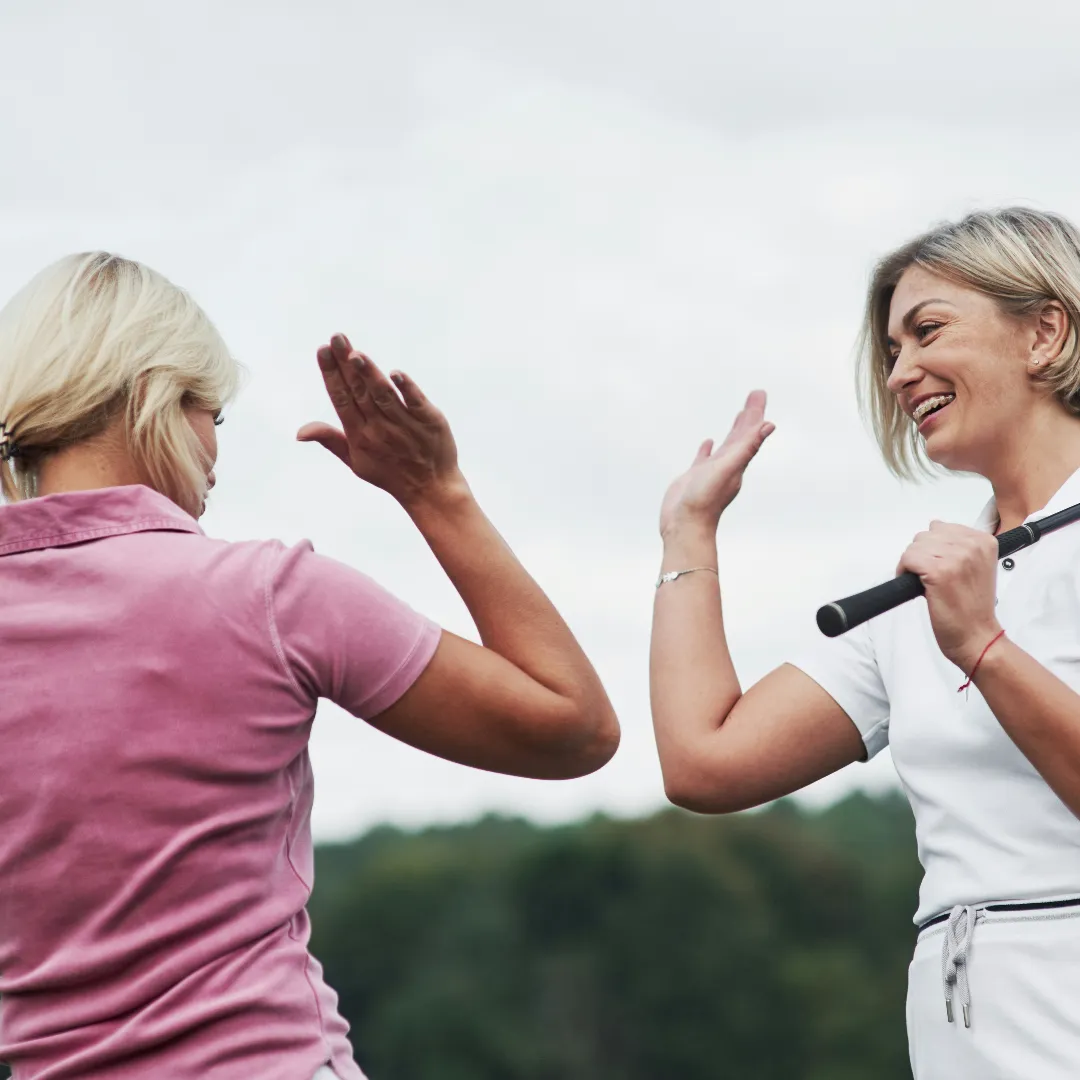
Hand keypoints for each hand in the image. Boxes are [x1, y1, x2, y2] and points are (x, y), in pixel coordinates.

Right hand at [297, 333, 464, 509]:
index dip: (331, 375)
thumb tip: (299, 432)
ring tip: (356, 353)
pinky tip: (394, 374)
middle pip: (359, 391)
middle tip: (337, 338)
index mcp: (359, 436)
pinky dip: (405, 388)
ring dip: (370, 374)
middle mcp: (380, 429)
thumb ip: (329, 440)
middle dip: (346, 364)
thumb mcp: (355, 462)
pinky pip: (415, 402)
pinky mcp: (430, 421)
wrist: (431, 489)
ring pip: (383, 395)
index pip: (341, 399)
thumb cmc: (390, 473)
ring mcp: (406, 425)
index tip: (322, 350)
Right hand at [659, 390, 774, 538]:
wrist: (684, 526)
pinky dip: (708, 448)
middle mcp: (727, 465)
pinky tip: (708, 442)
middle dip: (749, 415)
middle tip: (756, 395)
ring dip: (734, 429)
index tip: (759, 393)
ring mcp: (711, 471)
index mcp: (737, 462)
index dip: (755, 413)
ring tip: (739, 416)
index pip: (750, 432)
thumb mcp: (727, 468)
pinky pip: (704, 458)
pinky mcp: (695, 477)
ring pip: (726, 445)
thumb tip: (769, 426)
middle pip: (742, 435)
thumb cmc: (704, 500)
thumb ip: (747, 447)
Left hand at [897, 521, 1001, 672]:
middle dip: (922, 555)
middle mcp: (972, 545)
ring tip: (926, 583)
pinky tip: (917, 586)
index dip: (933, 548)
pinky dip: (904, 571)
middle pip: (926, 536)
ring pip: (915, 547)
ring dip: (913, 565)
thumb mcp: (976, 566)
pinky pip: (908, 559)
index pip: (942, 527)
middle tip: (931, 577)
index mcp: (984, 541)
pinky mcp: (938, 571)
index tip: (938, 565)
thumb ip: (959, 545)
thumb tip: (934, 527)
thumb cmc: (972, 606)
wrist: (976, 636)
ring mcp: (956, 557)